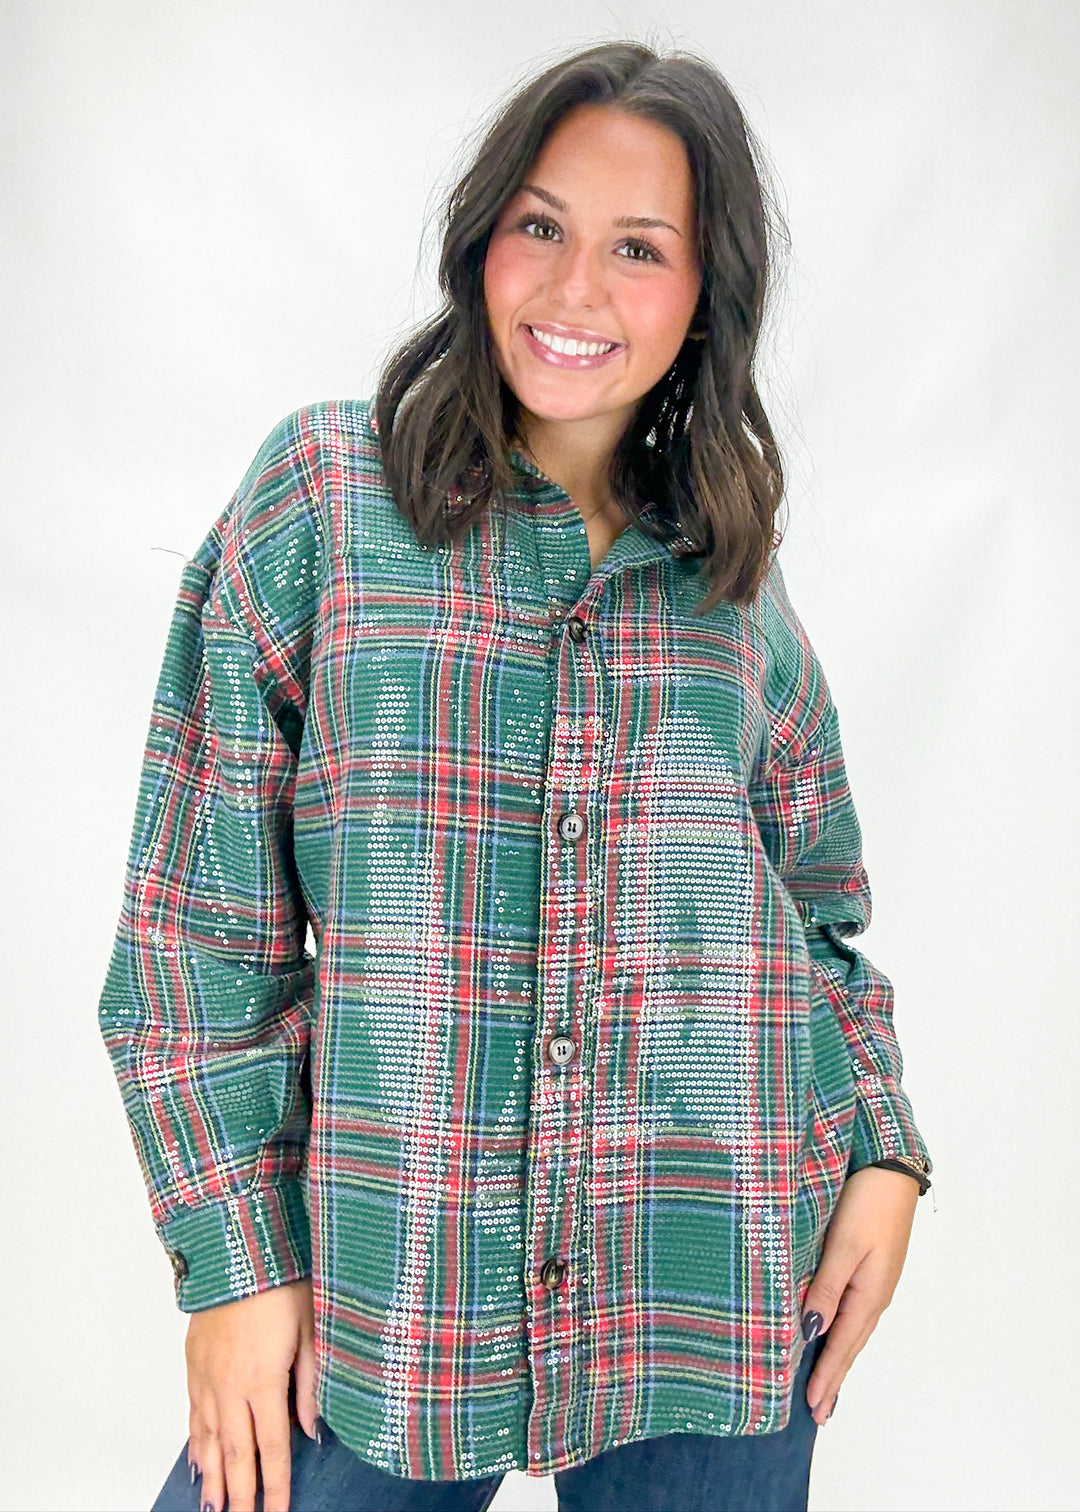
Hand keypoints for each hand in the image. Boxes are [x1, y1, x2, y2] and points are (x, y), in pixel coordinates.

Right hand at [184, 1277, 316, 1511]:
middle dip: (240, 1495)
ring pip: (210, 1439)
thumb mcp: (311, 1328)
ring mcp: (207, 1375)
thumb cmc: (281, 1280)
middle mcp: (230, 1385)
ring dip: (214, 1476)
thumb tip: (312, 1431)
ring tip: (215, 1508)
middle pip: (236, 1454)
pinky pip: (193, 1413)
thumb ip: (312, 1384)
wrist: (236, 1246)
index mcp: (263, 1380)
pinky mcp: (194, 1362)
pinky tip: (197, 1462)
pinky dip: (195, 1442)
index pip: (271, 1448)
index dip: (276, 1486)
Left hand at [800, 1166, 919, 1426]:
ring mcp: (874, 1282)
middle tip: (819, 1413)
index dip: (826, 1377)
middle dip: (833, 1379)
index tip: (811, 1408)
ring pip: (852, 1330)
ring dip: (838, 1359)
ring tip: (826, 1386)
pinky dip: (843, 1333)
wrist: (892, 1170)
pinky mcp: (870, 1267)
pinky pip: (854, 1311)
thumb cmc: (866, 1203)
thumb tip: (811, 1330)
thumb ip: (826, 1287)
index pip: (841, 1346)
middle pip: (850, 1345)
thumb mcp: (843, 1245)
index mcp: (868, 1294)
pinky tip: (834, 1335)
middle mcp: (874, 1295)